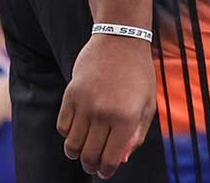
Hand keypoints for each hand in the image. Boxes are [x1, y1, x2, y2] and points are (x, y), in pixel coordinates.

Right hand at [56, 33, 154, 178]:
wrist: (121, 40)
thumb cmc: (138, 75)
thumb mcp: (147, 105)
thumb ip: (136, 135)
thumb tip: (119, 160)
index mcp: (127, 118)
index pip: (110, 158)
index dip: (107, 170)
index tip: (105, 172)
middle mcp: (104, 113)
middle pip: (89, 155)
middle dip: (91, 165)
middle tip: (93, 165)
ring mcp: (85, 104)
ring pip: (72, 145)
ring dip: (76, 153)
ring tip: (83, 151)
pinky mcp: (70, 94)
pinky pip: (62, 126)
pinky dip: (67, 134)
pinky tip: (77, 131)